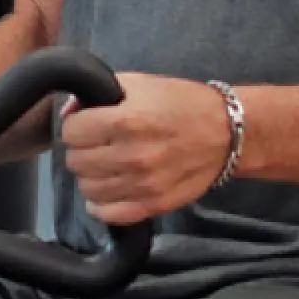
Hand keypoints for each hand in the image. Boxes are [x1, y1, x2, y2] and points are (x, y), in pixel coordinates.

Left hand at [60, 75, 225, 226]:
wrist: (227, 133)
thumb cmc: (184, 103)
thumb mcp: (141, 84)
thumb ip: (102, 93)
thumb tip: (71, 112)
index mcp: (126, 120)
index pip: (72, 132)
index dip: (76, 126)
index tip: (86, 125)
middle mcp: (132, 155)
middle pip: (76, 162)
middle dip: (82, 150)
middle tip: (97, 145)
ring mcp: (142, 184)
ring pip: (88, 189)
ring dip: (92, 176)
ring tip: (105, 165)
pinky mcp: (153, 205)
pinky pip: (109, 214)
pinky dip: (101, 205)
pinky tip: (109, 189)